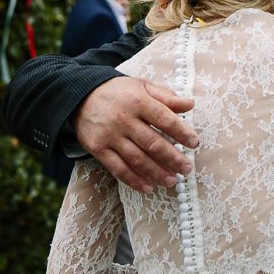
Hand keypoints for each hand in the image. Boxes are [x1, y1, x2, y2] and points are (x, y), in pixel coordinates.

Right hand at [72, 78, 198, 192]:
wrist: (80, 96)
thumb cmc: (118, 92)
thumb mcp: (142, 86)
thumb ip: (166, 97)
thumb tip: (190, 104)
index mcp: (138, 101)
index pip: (165, 119)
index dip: (182, 133)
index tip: (194, 144)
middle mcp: (124, 120)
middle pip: (153, 143)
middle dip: (172, 158)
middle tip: (186, 169)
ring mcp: (110, 136)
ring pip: (137, 159)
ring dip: (156, 172)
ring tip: (172, 181)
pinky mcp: (98, 149)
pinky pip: (118, 168)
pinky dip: (133, 180)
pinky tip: (148, 187)